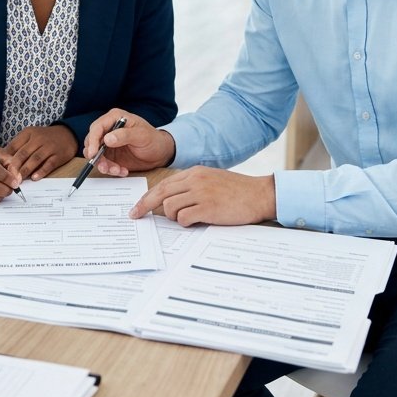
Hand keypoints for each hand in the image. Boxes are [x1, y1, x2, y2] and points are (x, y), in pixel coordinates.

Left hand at [4, 125, 76, 180]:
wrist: (68, 135)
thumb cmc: (45, 138)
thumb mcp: (31, 137)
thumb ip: (18, 147)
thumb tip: (3, 161)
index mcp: (28, 134)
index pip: (14, 146)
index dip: (6, 158)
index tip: (1, 168)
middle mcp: (38, 139)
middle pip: (23, 153)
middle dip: (15, 166)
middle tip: (8, 177)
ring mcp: (49, 147)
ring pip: (35, 159)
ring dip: (26, 170)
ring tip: (19, 180)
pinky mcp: (58, 155)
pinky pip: (49, 164)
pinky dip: (41, 171)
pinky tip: (35, 178)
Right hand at [82, 109, 174, 176]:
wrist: (160, 153)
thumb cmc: (153, 139)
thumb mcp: (142, 135)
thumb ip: (125, 135)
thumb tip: (107, 139)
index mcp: (115, 118)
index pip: (97, 127)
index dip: (92, 141)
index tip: (93, 153)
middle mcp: (108, 129)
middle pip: (92, 141)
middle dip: (97, 156)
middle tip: (105, 166)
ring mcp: (108, 143)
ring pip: (96, 155)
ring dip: (104, 165)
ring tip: (116, 170)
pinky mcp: (110, 155)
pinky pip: (104, 164)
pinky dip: (110, 169)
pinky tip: (122, 171)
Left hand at [131, 168, 275, 226]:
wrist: (260, 194)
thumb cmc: (237, 191)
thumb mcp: (212, 180)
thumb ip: (192, 186)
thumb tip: (170, 201)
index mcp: (195, 172)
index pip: (163, 184)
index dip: (147, 197)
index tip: (137, 208)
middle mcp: (195, 180)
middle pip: (160, 193)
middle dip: (144, 206)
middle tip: (135, 216)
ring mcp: (201, 193)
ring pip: (169, 207)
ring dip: (173, 217)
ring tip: (187, 219)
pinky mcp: (207, 208)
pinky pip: (183, 218)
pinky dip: (185, 223)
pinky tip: (197, 221)